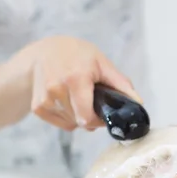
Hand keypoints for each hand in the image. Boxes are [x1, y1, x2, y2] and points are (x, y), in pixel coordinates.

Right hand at [9, 36, 140, 131]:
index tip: (103, 113)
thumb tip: (138, 103)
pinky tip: (66, 101)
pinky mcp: (38, 107)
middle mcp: (56, 89)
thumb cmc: (76, 55)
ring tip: (77, 97)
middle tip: (91, 101)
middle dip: (90, 117)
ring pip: (71, 124)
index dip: (98, 121)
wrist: (42, 53)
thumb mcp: (101, 63)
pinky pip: (60, 124)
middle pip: (81, 122)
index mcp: (75, 78)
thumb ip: (121, 84)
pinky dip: (67, 117)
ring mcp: (45, 99)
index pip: (87, 117)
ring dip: (79, 117)